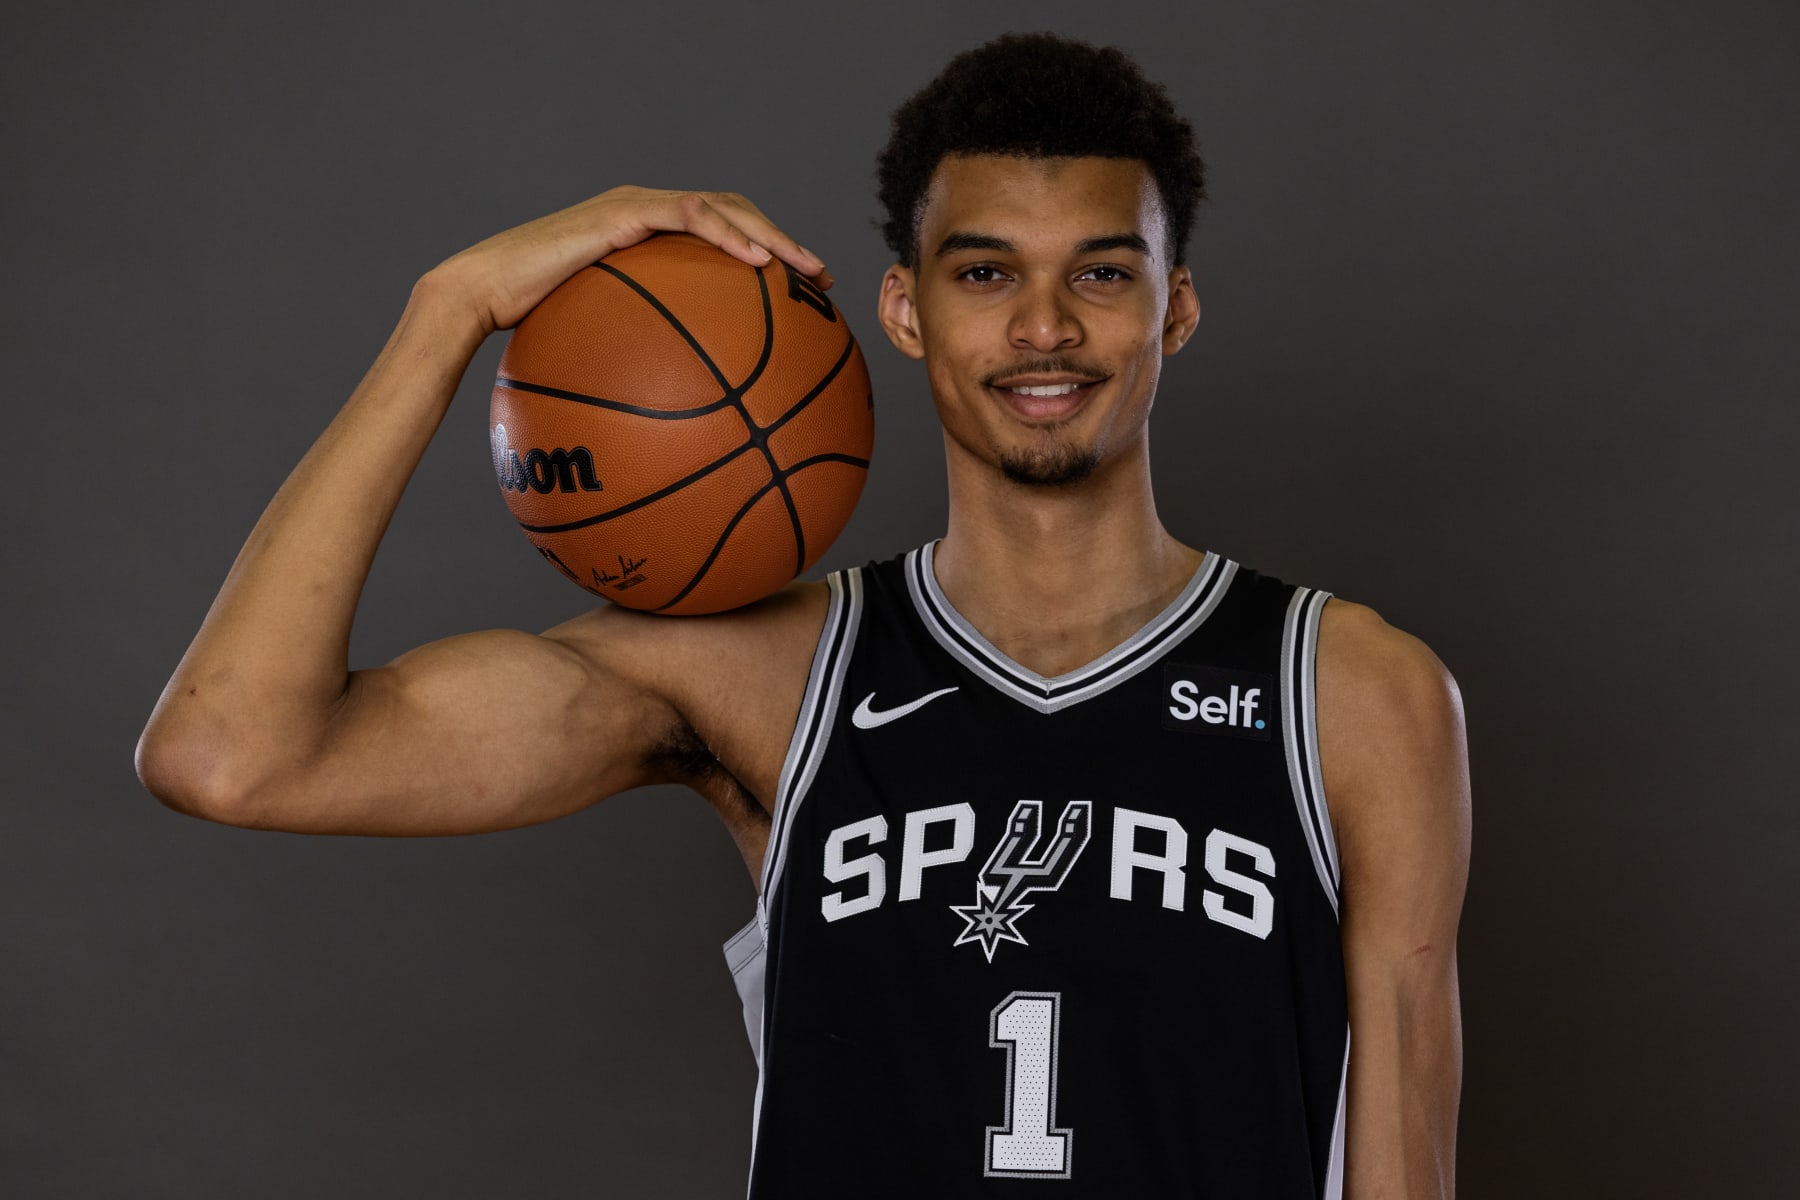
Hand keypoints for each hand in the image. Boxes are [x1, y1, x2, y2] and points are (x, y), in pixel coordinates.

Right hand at [427, 186, 833, 338]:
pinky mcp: (622, 211)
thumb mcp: (600, 354)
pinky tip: (757, 265)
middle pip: (733, 215)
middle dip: (783, 243)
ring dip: (771, 235)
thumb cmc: (532, 333)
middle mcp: (647, 216)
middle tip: (821, 281)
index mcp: (647, 242)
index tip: (803, 296)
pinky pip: (689, 217)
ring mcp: (635, 208)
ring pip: (722, 207)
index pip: (721, 237)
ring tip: (806, 270)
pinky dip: (728, 235)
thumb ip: (639, 368)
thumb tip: (677, 427)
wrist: (482, 297)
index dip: (766, 257)